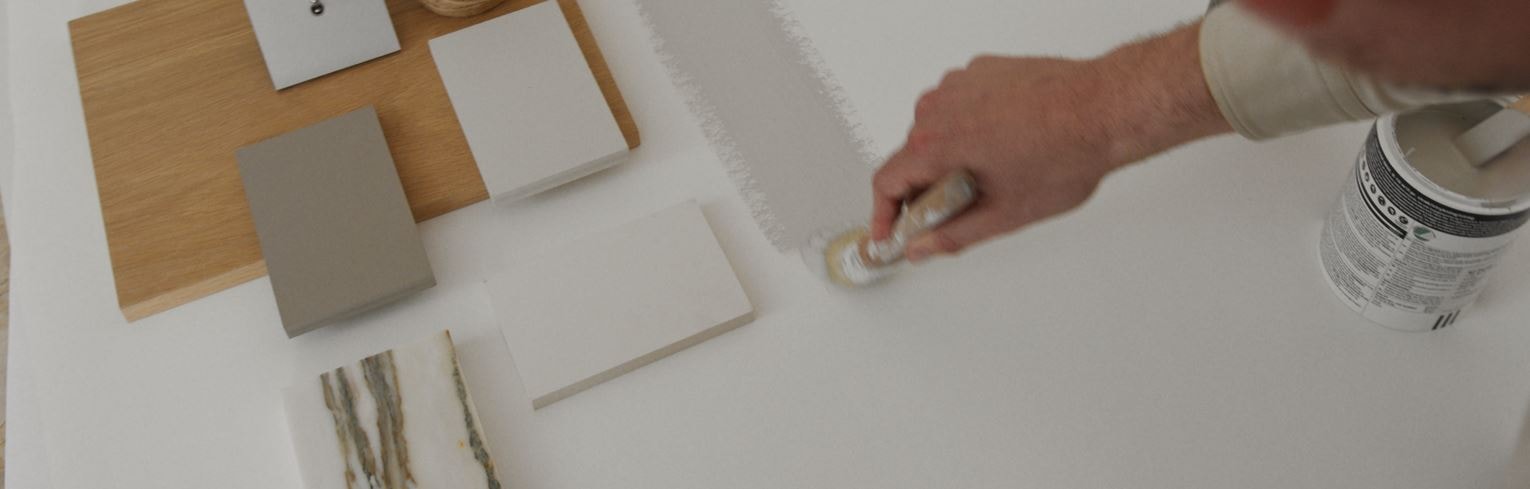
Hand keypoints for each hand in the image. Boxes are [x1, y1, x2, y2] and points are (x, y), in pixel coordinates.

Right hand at [871, 23, 1228, 261]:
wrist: (1107, 108)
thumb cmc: (1066, 153)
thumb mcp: (1006, 214)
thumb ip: (953, 236)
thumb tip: (924, 248)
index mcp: (936, 143)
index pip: (886, 182)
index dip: (884, 214)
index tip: (889, 232)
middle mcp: (940, 107)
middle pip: (911, 157)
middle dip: (927, 188)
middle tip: (958, 211)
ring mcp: (961, 84)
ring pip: (936, 130)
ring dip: (951, 155)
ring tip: (995, 174)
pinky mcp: (982, 71)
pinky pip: (960, 106)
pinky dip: (972, 127)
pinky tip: (1006, 144)